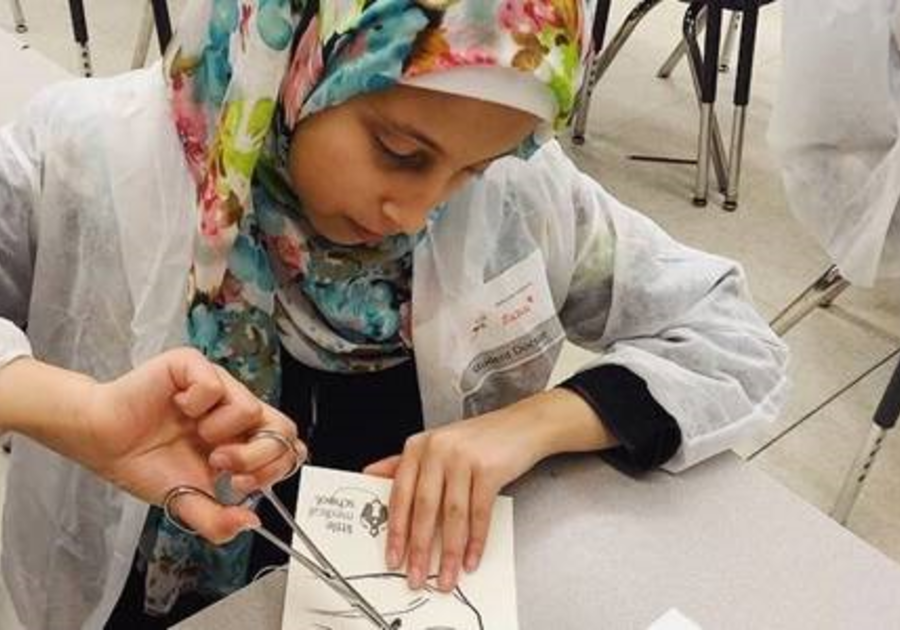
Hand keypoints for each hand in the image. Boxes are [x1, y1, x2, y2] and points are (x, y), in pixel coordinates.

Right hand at [75, 348, 305, 542]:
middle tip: (221, 464)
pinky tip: (177, 408)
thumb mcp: (186, 501)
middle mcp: (236, 410)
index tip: (240, 484)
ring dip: (218, 432)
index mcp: (243, 440)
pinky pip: (214, 386)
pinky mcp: (194, 366)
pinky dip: (193, 405)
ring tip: (192, 434)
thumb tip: (251, 523)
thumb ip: (218, 520)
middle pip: (283, 428)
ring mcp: (219, 385)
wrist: (102, 443)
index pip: (288, 448)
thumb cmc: (145, 464)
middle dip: (256, 455)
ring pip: (250, 408)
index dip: (273, 468)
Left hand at [364, 407, 546, 592]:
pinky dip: (475, 541)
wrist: (523, 425)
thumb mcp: (436, 446)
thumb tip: (369, 475)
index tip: (393, 558)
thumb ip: (403, 462)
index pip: (400, 494)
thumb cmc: (478, 440)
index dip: (396, 530)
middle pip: (424, 508)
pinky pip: (479, 513)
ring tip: (446, 576)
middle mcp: (437, 450)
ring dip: (449, 552)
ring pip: (452, 515)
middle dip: (419, 548)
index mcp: (418, 447)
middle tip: (416, 576)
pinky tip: (471, 558)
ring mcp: (463, 458)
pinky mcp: (489, 468)